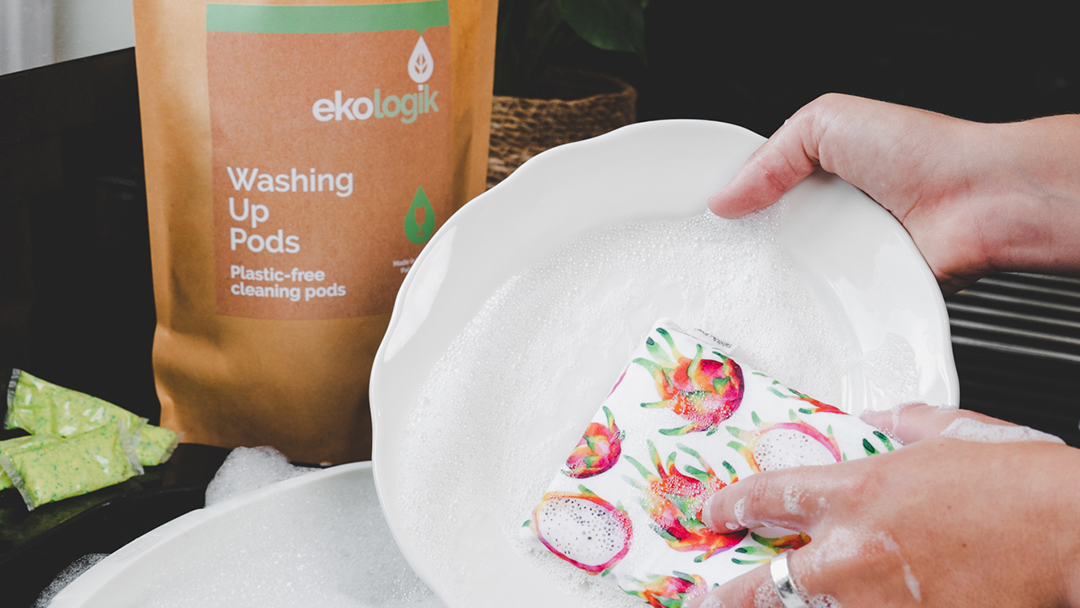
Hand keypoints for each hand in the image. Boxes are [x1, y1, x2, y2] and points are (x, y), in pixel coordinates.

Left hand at [687, 405, 1079, 607]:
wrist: (1073, 531)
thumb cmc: (1021, 482)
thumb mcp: (953, 433)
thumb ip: (902, 423)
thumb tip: (878, 418)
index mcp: (858, 491)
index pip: (768, 497)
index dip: (729, 505)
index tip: (713, 513)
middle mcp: (855, 551)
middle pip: (768, 580)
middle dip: (731, 592)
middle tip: (708, 597)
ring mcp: (878, 600)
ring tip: (758, 607)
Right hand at [707, 93, 1079, 293]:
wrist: (977, 203)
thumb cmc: (922, 152)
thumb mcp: (827, 121)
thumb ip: (769, 156)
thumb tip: (724, 199)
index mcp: (818, 175)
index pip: (759, 194)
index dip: (730, 206)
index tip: (701, 220)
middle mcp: (829, 219)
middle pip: (765, 242)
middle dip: (743, 249)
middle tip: (720, 254)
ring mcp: (844, 262)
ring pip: (787, 281)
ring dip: (772, 281)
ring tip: (752, 281)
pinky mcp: (859, 300)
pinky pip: (820, 311)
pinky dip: (805, 311)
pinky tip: (789, 305)